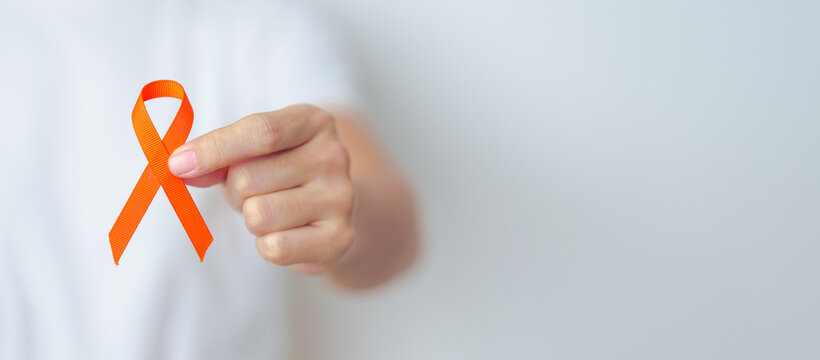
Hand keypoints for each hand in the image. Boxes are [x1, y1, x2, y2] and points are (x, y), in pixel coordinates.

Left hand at [167, 104, 354, 273]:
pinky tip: (287, 233)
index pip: (261, 132)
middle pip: (249, 177)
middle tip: (257, 192)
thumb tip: (180, 167)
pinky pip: (275, 247)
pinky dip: (267, 246)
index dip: (214, 149)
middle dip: (236, 191)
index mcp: (313, 122)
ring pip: (258, 215)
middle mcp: (334, 156)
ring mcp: (342, 198)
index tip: (178, 164)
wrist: (332, 215)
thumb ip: (218, 155)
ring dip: (252, 219)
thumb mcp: (254, 153)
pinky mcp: (340, 238)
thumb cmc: (283, 175)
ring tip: (275, 212)